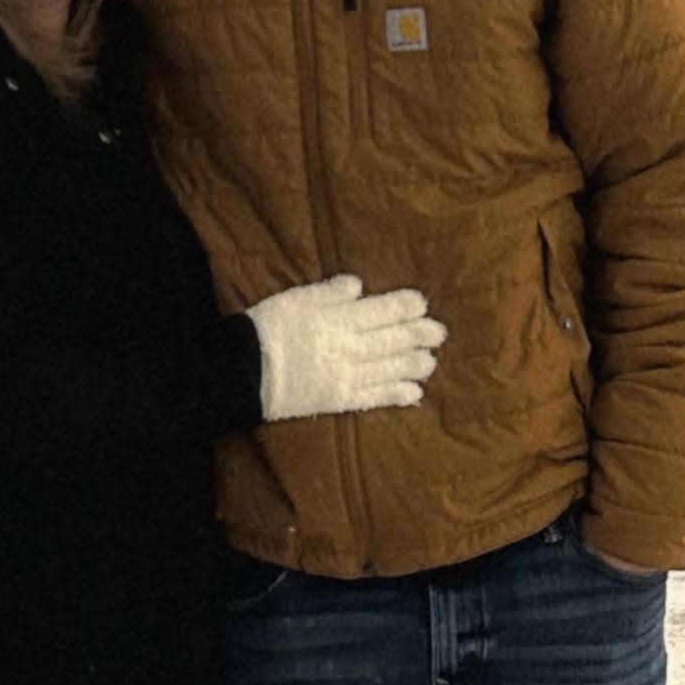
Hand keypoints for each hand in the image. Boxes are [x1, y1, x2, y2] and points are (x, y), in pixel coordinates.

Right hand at [247, 274, 444, 422]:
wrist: (244, 374)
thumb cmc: (268, 329)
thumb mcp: (295, 298)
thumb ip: (328, 292)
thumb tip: (359, 285)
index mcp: (340, 320)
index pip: (383, 311)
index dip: (406, 307)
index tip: (422, 303)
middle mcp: (350, 348)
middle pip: (393, 340)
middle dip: (420, 335)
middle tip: (440, 333)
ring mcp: (348, 376)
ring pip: (390, 369)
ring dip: (414, 364)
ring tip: (431, 362)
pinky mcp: (340, 400)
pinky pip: (375, 397)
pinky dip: (397, 395)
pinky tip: (414, 394)